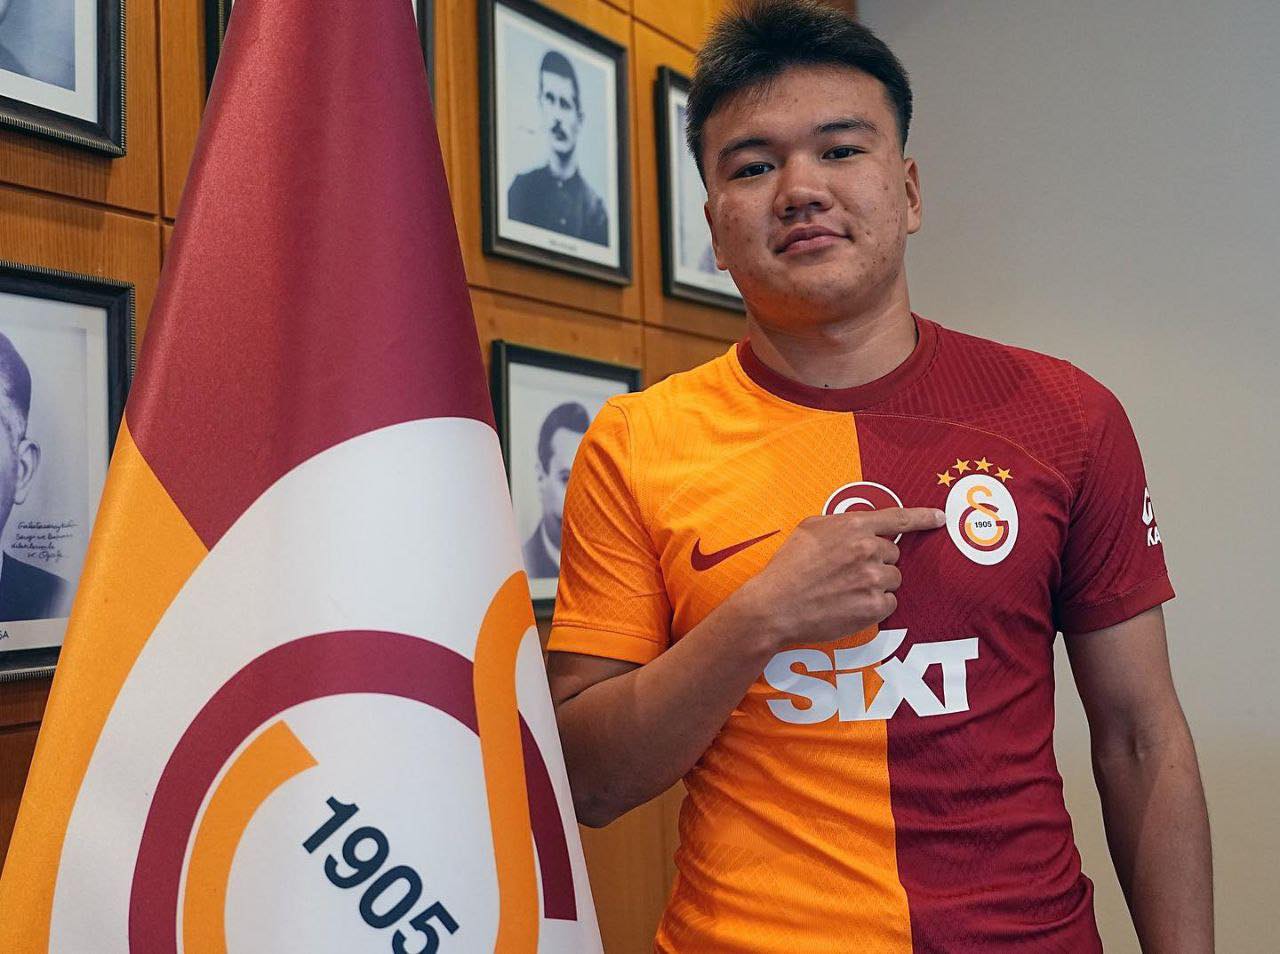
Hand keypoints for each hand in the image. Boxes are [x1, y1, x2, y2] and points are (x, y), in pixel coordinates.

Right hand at [740, 506, 945, 650]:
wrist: (775, 606)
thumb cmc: (787, 567)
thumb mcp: (809, 529)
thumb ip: (840, 523)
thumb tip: (858, 526)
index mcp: (853, 526)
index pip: (899, 518)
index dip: (923, 518)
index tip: (940, 518)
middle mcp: (868, 549)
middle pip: (893, 554)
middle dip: (877, 561)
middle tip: (849, 572)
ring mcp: (872, 578)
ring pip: (893, 579)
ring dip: (876, 584)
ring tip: (846, 590)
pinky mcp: (874, 606)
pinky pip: (889, 603)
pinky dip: (874, 605)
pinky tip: (850, 605)